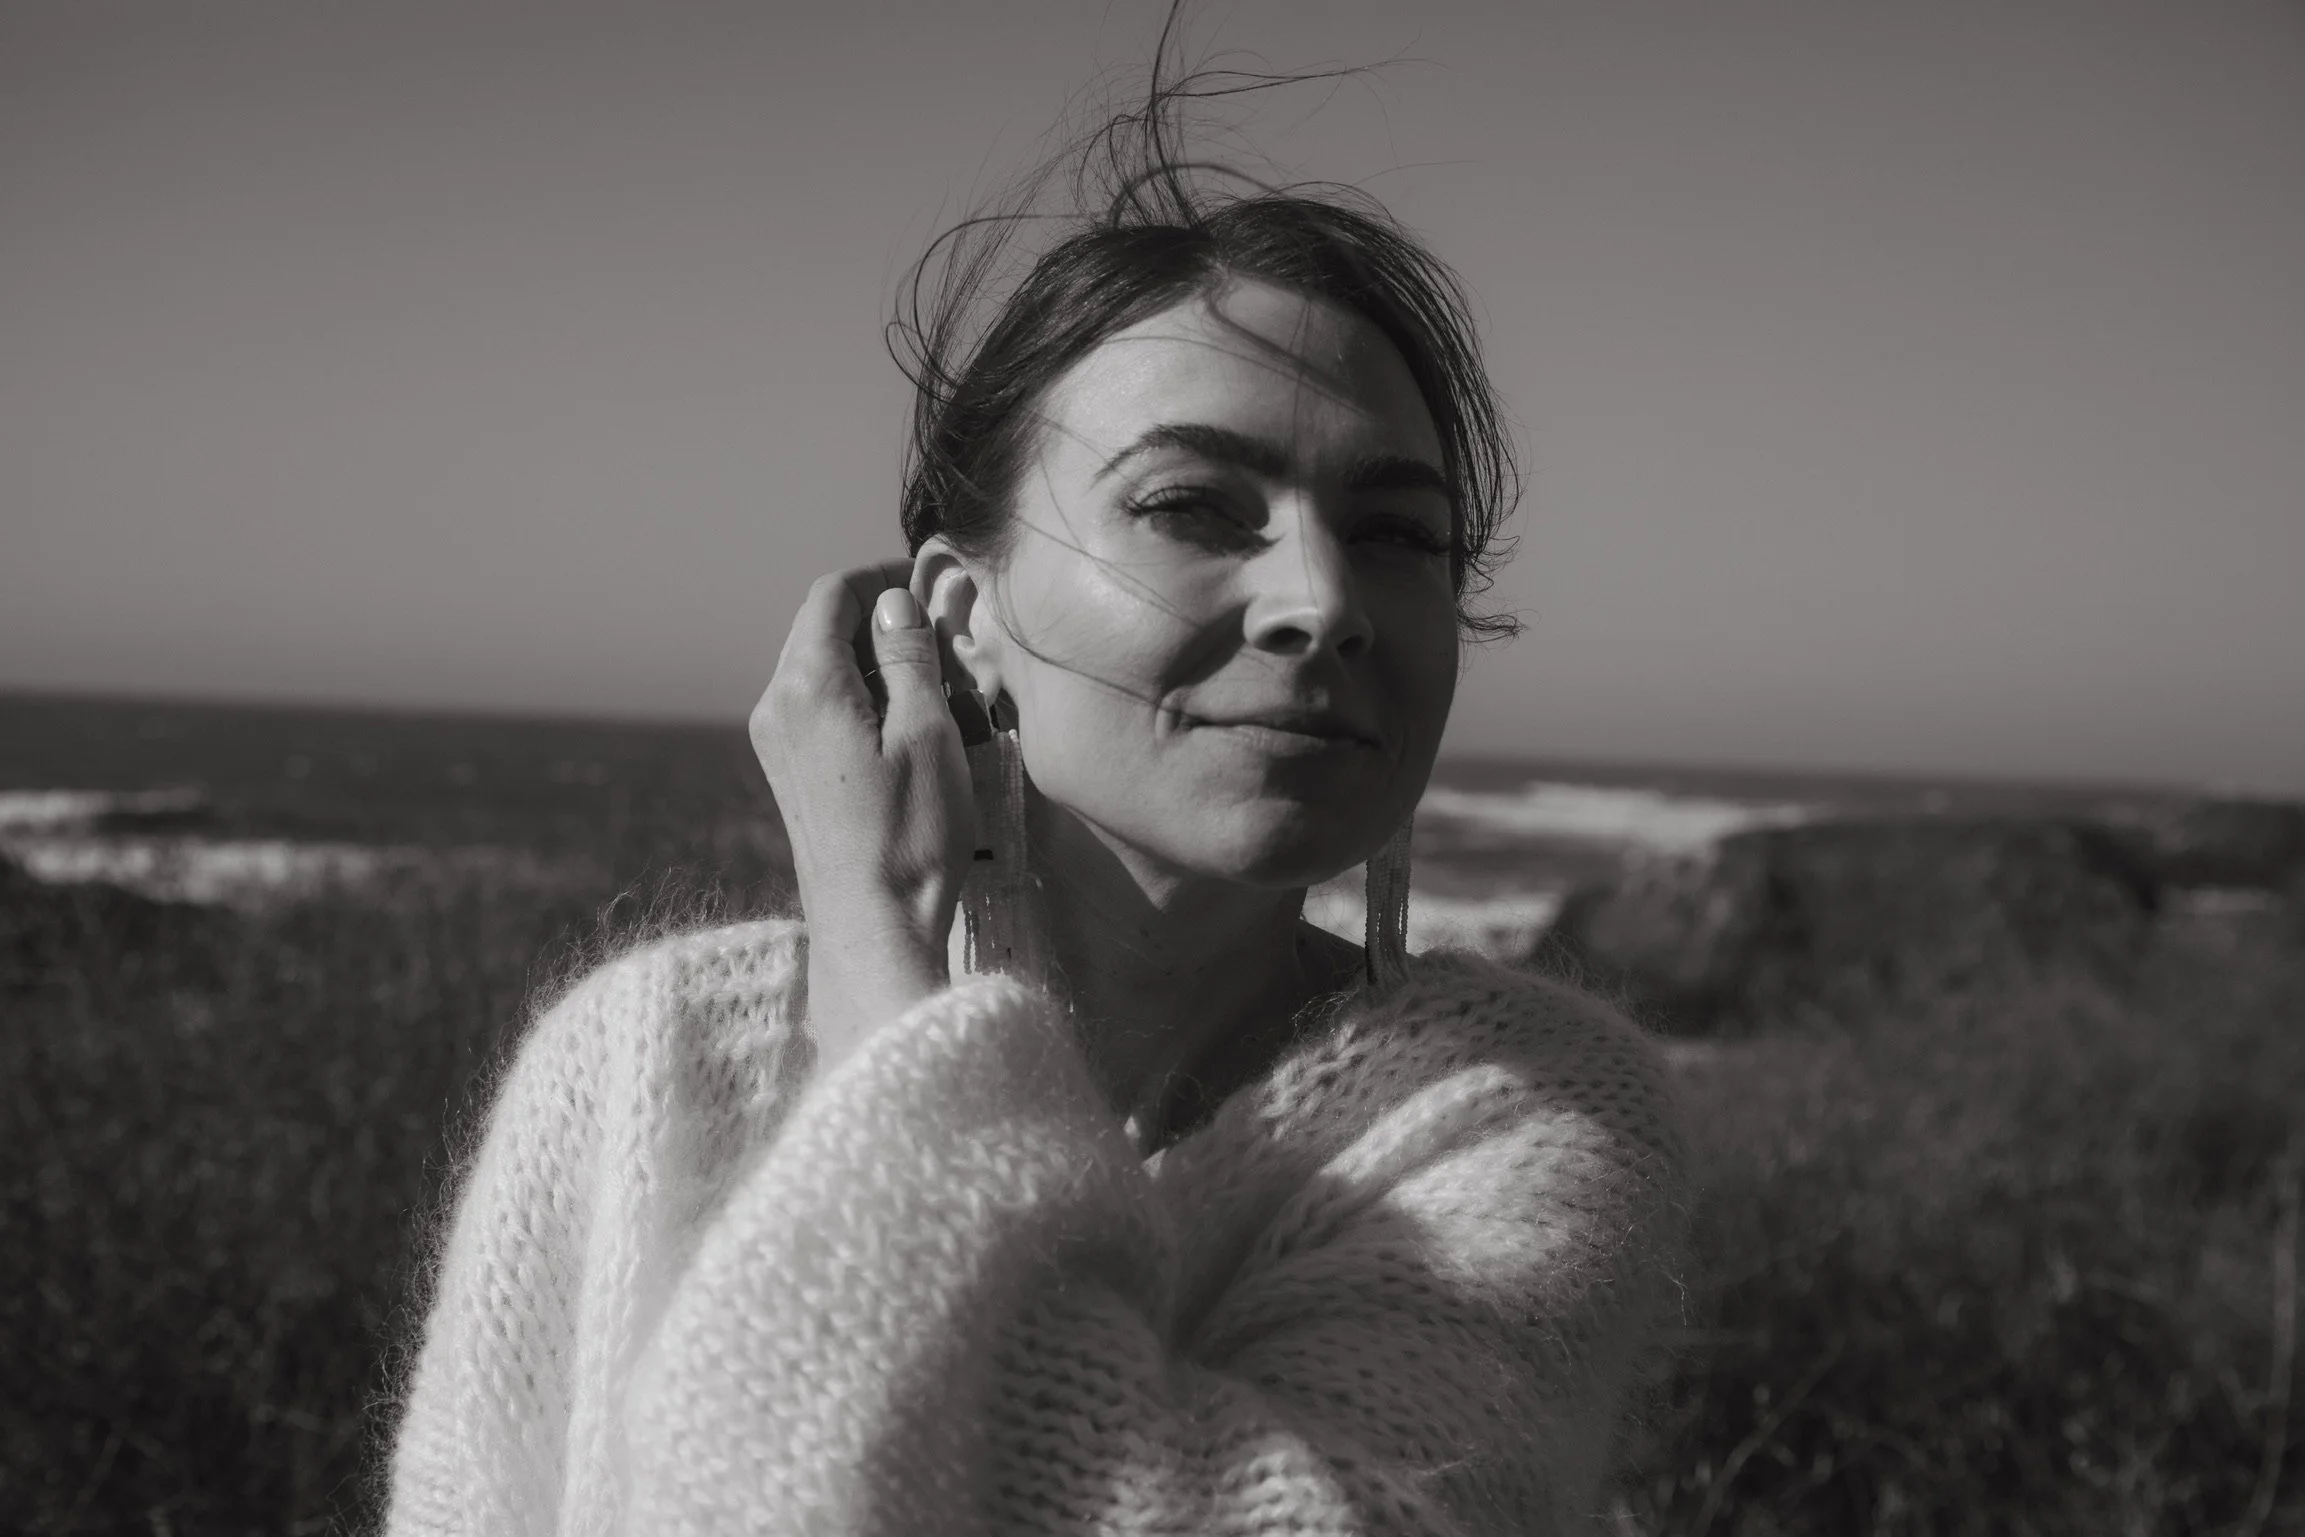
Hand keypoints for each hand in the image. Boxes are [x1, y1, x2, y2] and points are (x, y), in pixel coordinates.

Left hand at [749, 560, 974, 1074]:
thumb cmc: (911, 834)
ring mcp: (777, 741)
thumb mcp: (927, 733)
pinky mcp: (790, 771)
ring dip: (879, 664)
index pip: (832, 594)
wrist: (875, 926)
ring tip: (939, 692)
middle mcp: (776, 706)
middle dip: (884, 623)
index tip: (932, 593)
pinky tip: (912, 730)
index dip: (883, 580)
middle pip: (823, 628)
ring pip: (825, 668)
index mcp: (805, 688)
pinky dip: (866, 699)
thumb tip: (897, 602)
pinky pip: (823, 707)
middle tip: (946, 645)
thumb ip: (910, 655)